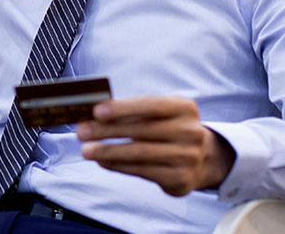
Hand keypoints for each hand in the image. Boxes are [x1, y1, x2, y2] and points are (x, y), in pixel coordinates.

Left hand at [76, 96, 235, 195]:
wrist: (203, 159)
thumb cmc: (170, 129)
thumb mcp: (161, 113)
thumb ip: (134, 111)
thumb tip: (95, 114)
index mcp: (184, 108)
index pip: (151, 105)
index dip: (123, 108)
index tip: (97, 111)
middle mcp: (189, 132)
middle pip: (141, 131)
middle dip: (107, 131)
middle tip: (82, 132)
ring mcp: (186, 157)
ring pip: (139, 153)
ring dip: (108, 152)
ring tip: (86, 150)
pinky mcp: (179, 178)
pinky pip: (141, 171)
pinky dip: (118, 166)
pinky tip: (103, 161)